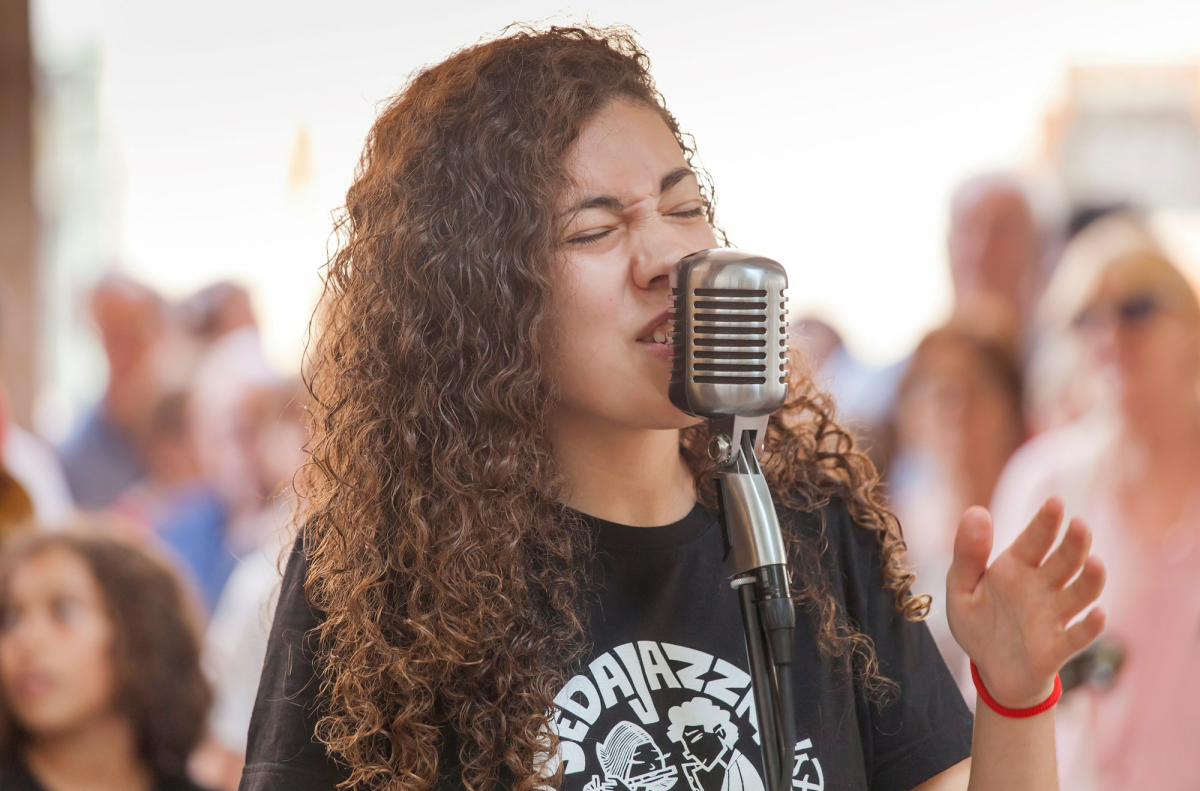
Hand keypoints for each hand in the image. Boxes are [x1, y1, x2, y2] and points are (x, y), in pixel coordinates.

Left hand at [945, 497, 1106, 707]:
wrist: (991, 671)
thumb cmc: (979, 623)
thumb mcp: (961, 587)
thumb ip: (967, 553)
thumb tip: (976, 510)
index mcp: (1015, 568)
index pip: (1034, 540)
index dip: (1045, 522)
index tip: (1055, 502)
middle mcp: (1041, 587)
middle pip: (1064, 561)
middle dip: (1073, 543)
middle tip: (1080, 525)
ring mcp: (1052, 616)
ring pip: (1079, 594)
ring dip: (1090, 580)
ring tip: (1095, 562)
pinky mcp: (1056, 648)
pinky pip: (1077, 636)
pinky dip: (1090, 627)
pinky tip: (1098, 614)